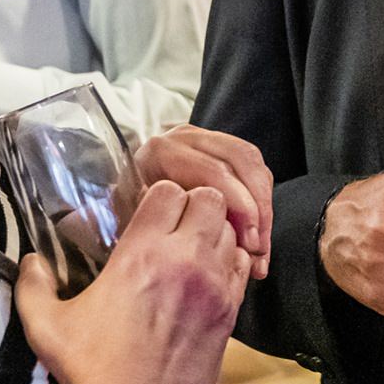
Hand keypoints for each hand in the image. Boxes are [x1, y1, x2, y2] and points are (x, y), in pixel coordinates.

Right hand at [17, 180, 249, 383]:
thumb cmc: (92, 371)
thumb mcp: (47, 326)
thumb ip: (34, 286)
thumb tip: (30, 261)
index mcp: (142, 254)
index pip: (169, 191)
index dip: (158, 196)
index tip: (145, 213)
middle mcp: (185, 261)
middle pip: (210, 200)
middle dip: (193, 205)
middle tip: (174, 225)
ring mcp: (214, 286)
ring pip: (231, 231)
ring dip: (214, 232)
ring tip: (191, 250)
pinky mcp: (230, 311)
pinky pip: (243, 265)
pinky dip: (230, 262)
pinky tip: (207, 277)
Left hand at [137, 126, 272, 277]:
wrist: (119, 194)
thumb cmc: (126, 214)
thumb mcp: (134, 218)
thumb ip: (166, 223)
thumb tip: (209, 241)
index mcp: (161, 152)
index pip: (213, 171)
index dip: (238, 206)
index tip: (248, 242)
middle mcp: (185, 138)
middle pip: (239, 161)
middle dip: (257, 206)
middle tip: (258, 245)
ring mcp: (205, 138)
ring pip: (251, 162)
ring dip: (264, 204)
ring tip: (261, 241)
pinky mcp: (222, 147)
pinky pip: (254, 167)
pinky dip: (263, 199)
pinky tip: (259, 229)